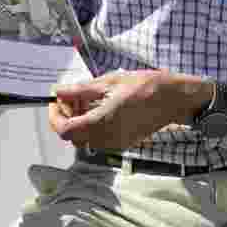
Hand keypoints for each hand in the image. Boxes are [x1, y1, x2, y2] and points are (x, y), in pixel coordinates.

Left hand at [49, 69, 195, 150]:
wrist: (172, 99)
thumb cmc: (144, 86)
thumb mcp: (109, 82)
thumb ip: (81, 90)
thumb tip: (59, 92)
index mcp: (101, 122)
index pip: (64, 130)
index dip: (54, 116)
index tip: (56, 100)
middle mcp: (106, 138)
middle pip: (72, 136)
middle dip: (66, 117)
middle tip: (70, 97)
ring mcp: (115, 143)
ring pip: (85, 138)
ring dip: (78, 121)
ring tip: (85, 100)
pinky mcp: (123, 143)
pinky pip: (99, 139)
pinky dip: (91, 126)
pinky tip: (98, 107)